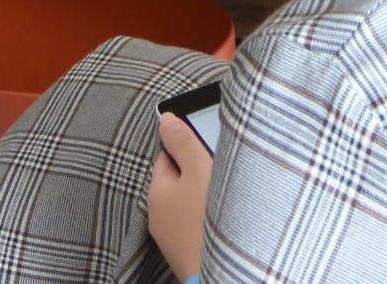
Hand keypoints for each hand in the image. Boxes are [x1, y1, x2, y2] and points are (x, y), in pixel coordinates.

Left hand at [147, 113, 212, 280]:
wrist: (218, 272)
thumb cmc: (206, 221)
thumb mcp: (198, 171)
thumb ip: (184, 143)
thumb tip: (166, 118)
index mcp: (157, 191)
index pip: (167, 156)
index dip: (187, 145)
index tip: (207, 141)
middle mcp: (160, 216)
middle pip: (180, 181)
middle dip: (199, 173)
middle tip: (224, 169)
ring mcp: (174, 238)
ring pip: (191, 205)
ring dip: (207, 198)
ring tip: (229, 195)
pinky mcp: (190, 252)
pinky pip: (200, 225)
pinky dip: (211, 220)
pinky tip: (227, 220)